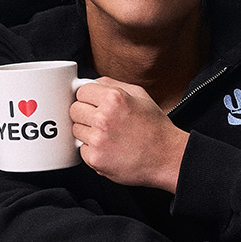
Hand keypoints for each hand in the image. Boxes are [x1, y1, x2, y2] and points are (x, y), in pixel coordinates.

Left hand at [72, 82, 188, 190]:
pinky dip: (93, 150)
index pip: (81, 91)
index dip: (88, 97)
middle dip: (85, 114)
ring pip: (75, 130)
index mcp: (113, 98)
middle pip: (74, 110)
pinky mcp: (95, 158)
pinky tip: (109, 148)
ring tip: (108, 136)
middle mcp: (103, 117)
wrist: (166, 157)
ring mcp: (98, 139)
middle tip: (102, 121)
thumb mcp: (139, 95)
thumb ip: (112, 84)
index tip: (94, 103)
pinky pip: (82, 150)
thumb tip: (92, 83)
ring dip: (88, 132)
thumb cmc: (155, 127)